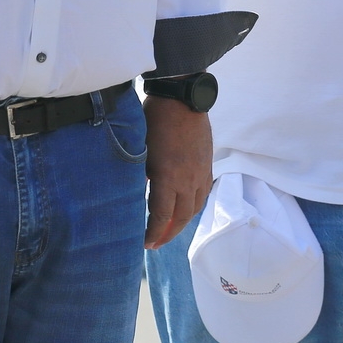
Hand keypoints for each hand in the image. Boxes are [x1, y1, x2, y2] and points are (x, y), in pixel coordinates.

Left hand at [142, 97, 212, 249]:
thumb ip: (140, 174)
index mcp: (168, 178)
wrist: (183, 99)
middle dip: (167, 233)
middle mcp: (188, 181)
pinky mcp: (207, 165)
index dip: (153, 234)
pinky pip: (203, 194)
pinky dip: (193, 206)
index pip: (161, 217)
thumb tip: (135, 193)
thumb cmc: (155, 120)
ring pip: (195, 208)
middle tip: (155, 242)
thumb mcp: (140, 149)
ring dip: (182, 222)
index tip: (144, 243)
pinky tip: (184, 207)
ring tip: (170, 228)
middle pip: (180, 218)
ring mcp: (201, 174)